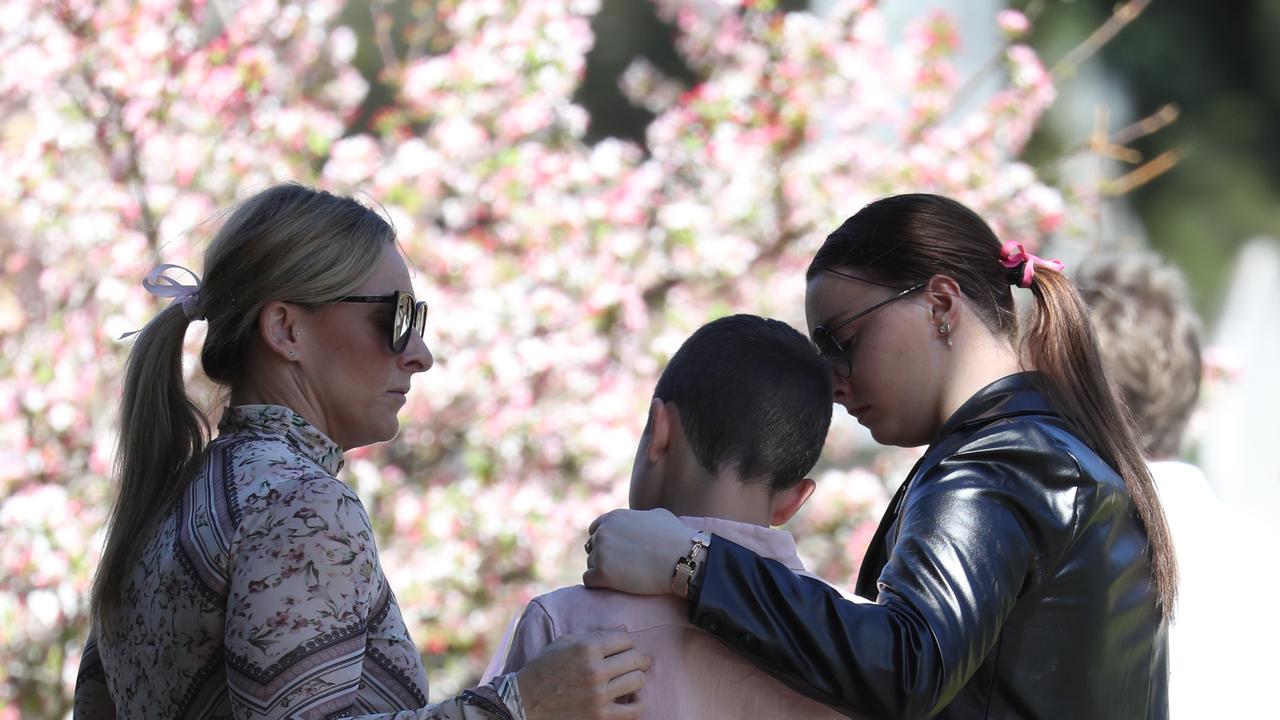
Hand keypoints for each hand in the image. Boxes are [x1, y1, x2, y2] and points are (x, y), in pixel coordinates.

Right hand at [516, 629, 649, 719]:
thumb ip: (595, 635)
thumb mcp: (564, 643)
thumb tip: (625, 629)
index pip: (626, 639)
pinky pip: (635, 710)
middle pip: (636, 659)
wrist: (525, 702)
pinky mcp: (601, 717)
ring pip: (638, 681)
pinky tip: (630, 699)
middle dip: (639, 658)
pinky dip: (637, 703)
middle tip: (637, 662)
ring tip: (630, 679)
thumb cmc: (544, 669)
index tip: (623, 648)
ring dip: (637, 678)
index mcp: (586, 648)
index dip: (627, 642)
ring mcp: (599, 696)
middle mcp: (595, 670)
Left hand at [582, 508, 694, 594]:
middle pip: (592, 547)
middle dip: (604, 557)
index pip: (595, 529)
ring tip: (623, 578)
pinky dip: (599, 585)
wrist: (682, 558)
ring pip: (591, 564)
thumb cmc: (675, 537)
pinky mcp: (602, 573)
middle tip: (621, 568)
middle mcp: (603, 532)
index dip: (605, 542)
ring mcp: (601, 552)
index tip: (616, 553)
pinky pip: (589, 580)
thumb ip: (638, 517)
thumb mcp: (656, 515)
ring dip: (602, 571)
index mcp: (613, 517)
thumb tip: (638, 521)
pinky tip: (614, 586)